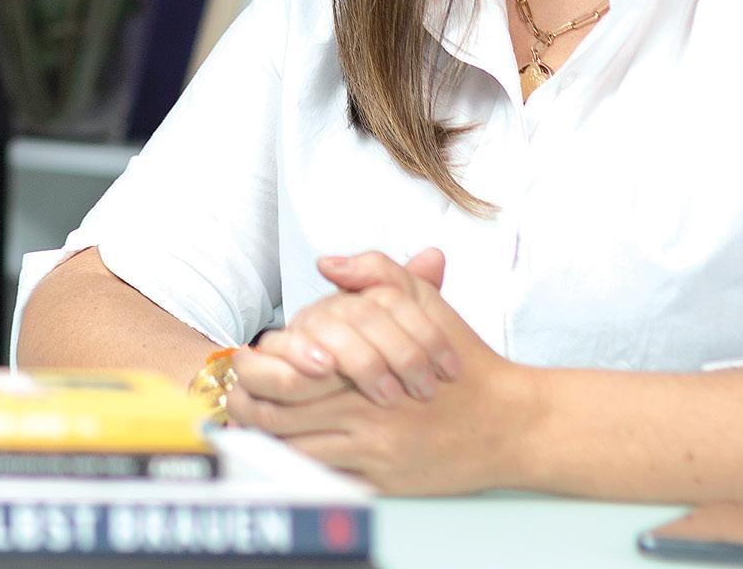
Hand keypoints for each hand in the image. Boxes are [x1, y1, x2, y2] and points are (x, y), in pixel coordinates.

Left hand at [226, 249, 539, 494]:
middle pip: (277, 413)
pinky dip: (298, 468)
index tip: (241, 363)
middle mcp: (362, 410)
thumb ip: (378, 272)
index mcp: (364, 362)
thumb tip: (327, 262)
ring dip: (264, 438)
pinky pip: (324, 479)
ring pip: (293, 449)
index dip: (252, 368)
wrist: (511, 423)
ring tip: (249, 425)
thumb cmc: (464, 360)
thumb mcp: (425, 303)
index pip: (285, 368)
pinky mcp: (383, 480)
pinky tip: (287, 455)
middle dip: (244, 405)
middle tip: (231, 399)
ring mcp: (371, 449)